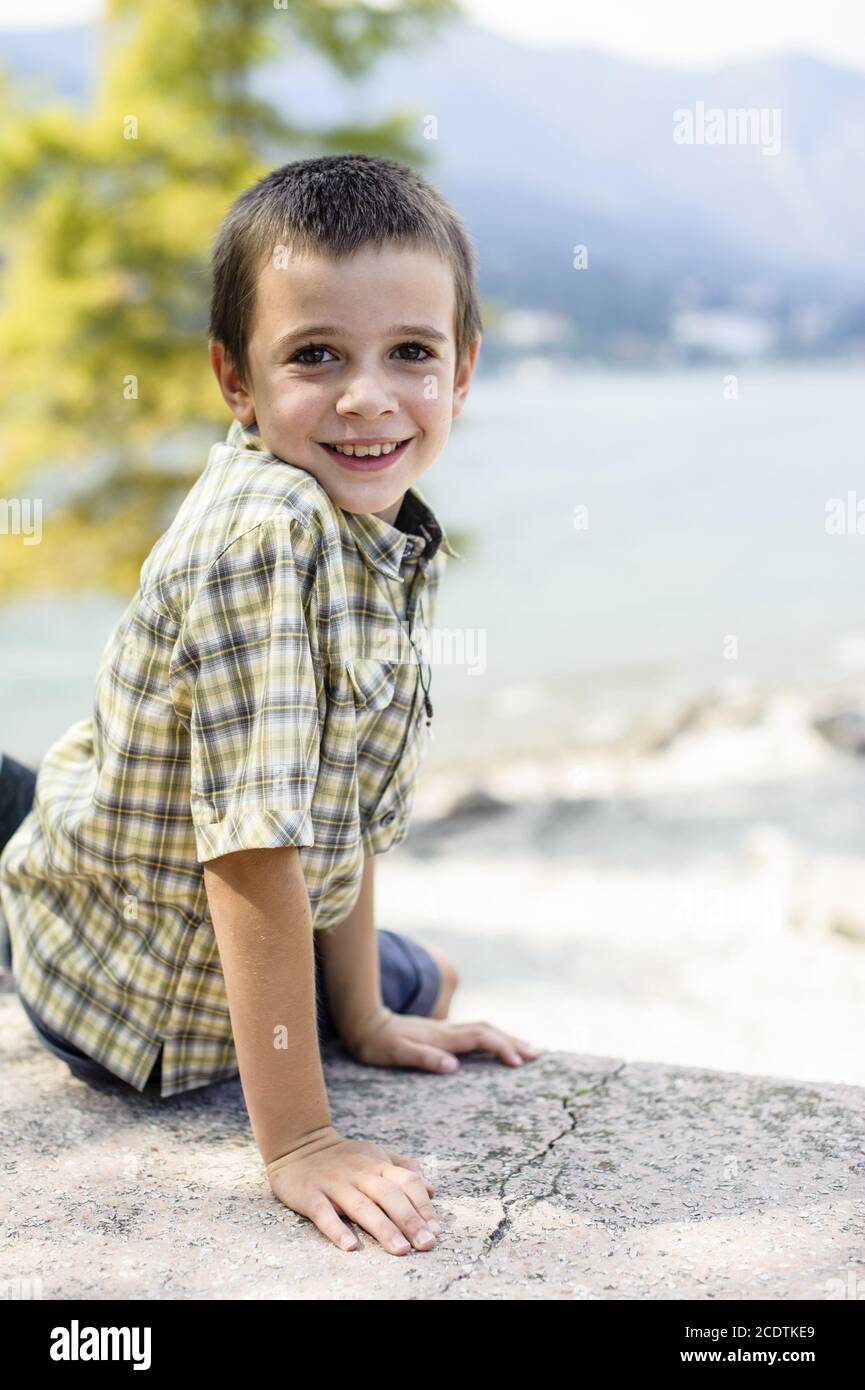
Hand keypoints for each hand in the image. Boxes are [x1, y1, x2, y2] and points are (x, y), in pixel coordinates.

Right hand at [266, 1124, 441, 1255]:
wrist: (298, 1145)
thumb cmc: (344, 1157)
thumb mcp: (376, 1154)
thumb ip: (404, 1168)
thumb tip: (431, 1190)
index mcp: (377, 1163)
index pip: (407, 1181)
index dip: (423, 1205)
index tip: (437, 1229)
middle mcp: (359, 1172)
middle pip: (389, 1195)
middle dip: (410, 1220)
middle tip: (426, 1244)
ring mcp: (334, 1184)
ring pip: (361, 1206)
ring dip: (383, 1228)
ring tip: (400, 1249)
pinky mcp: (310, 1195)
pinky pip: (324, 1213)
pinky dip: (336, 1229)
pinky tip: (350, 1246)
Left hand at [343, 1006, 542, 1072]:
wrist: (366, 1022)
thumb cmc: (380, 1043)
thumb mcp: (397, 1053)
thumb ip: (424, 1058)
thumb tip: (453, 1066)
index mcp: (442, 1036)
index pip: (479, 1038)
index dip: (500, 1047)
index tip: (517, 1062)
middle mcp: (448, 1031)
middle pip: (488, 1031)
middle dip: (512, 1042)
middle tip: (536, 1055)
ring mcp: (446, 1030)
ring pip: (483, 1030)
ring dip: (506, 1038)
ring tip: (527, 1049)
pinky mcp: (442, 1034)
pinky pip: (475, 1034)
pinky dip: (492, 1038)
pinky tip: (497, 1045)